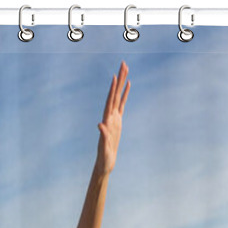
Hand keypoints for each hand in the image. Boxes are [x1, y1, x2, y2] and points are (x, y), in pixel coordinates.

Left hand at [96, 61, 130, 175]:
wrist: (105, 164)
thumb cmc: (104, 158)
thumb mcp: (104, 147)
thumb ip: (102, 136)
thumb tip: (99, 125)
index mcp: (107, 121)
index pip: (110, 102)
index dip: (112, 89)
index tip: (115, 76)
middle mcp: (109, 117)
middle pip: (115, 95)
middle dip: (119, 79)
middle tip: (123, 63)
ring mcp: (113, 118)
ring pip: (118, 97)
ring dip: (122, 83)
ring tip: (125, 68)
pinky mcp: (117, 122)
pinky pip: (122, 105)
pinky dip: (124, 95)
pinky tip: (128, 85)